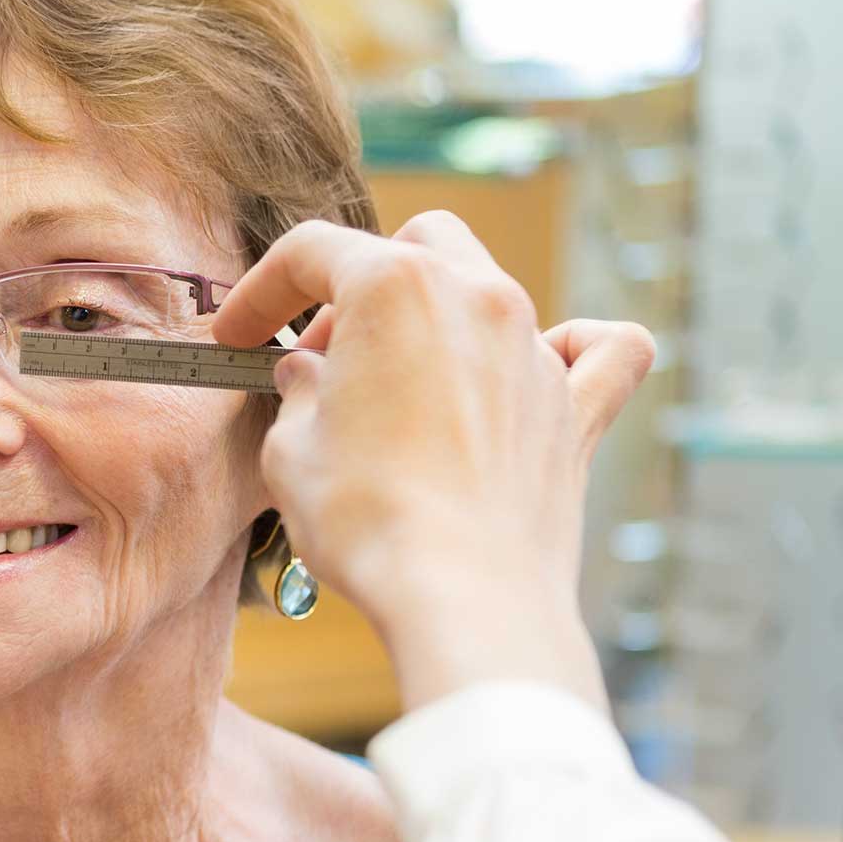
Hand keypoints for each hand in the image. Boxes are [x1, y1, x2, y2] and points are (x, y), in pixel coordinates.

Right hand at [211, 212, 654, 709]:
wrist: (463, 596)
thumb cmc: (367, 522)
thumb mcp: (290, 449)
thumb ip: (300, 391)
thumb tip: (312, 375)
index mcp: (394, 287)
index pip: (312, 253)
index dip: (261, 291)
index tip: (238, 335)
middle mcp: (477, 297)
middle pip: (414, 244)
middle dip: (360, 286)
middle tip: (323, 357)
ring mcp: (536, 350)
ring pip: (491, 287)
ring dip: (438, 319)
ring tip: (401, 381)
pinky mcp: (576, 411)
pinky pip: (604, 350)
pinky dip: (578, 347)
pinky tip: (552, 363)